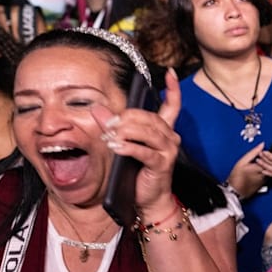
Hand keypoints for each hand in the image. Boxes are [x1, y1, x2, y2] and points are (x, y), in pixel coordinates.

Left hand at [91, 69, 182, 214]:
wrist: (149, 200)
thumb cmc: (138, 172)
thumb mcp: (124, 145)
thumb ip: (113, 126)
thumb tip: (98, 109)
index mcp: (164, 130)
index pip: (173, 105)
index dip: (173, 88)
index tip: (171, 72)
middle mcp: (170, 137)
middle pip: (150, 117)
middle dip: (127, 118)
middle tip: (108, 123)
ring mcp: (168, 151)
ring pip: (147, 132)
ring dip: (125, 131)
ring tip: (110, 135)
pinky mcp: (162, 164)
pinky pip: (144, 151)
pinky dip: (128, 147)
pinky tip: (116, 146)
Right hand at [227, 142, 266, 198]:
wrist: (235, 191)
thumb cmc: (237, 178)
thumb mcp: (242, 162)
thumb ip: (253, 152)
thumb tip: (261, 145)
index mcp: (260, 168)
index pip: (270, 158)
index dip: (268, 152)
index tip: (263, 150)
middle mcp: (265, 174)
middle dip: (268, 158)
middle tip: (263, 155)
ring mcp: (265, 180)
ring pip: (270, 169)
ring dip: (267, 164)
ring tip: (259, 163)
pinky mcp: (264, 183)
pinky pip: (268, 174)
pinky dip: (265, 170)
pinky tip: (259, 169)